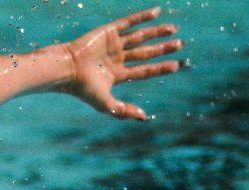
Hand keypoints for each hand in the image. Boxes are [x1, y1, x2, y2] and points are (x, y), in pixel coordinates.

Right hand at [61, 7, 183, 120]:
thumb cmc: (83, 89)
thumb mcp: (105, 104)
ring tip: (174, 29)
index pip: (144, 70)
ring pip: (140, 37)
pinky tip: (157, 13)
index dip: (160, 68)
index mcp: (117, 74)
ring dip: (157, 32)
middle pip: (146, 53)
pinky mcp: (108, 32)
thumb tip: (144, 117)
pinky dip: (142, 17)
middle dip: (163, 49)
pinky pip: (129, 22)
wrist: (67, 69)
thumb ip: (123, 111)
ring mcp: (114, 44)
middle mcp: (118, 58)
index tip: (177, 65)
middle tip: (181, 44)